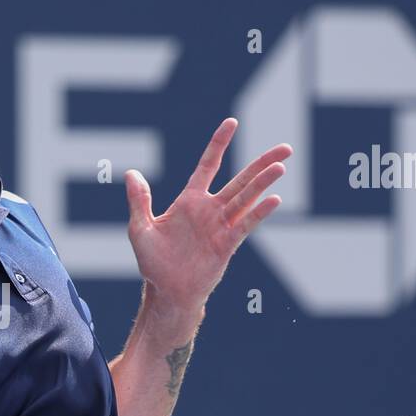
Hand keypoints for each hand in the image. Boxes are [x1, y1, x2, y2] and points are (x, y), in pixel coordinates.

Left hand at [124, 118, 289, 311]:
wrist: (167, 292)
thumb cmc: (153, 263)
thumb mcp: (140, 229)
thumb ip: (139, 201)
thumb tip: (130, 174)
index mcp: (189, 201)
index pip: (208, 166)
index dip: (219, 144)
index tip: (232, 123)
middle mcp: (209, 210)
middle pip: (240, 180)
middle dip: (261, 163)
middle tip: (285, 147)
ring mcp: (220, 226)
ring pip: (246, 198)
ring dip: (263, 183)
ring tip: (280, 166)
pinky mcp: (227, 244)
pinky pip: (245, 225)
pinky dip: (259, 213)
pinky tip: (274, 200)